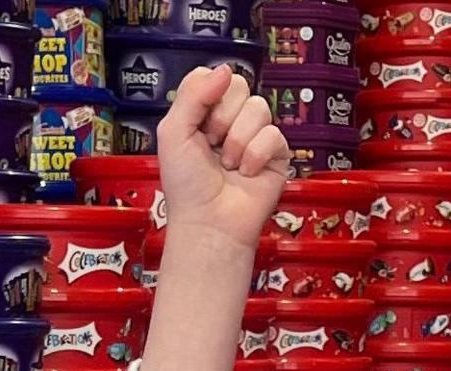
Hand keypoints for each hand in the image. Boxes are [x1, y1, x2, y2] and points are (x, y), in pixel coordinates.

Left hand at [154, 63, 286, 257]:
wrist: (209, 222)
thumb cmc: (186, 186)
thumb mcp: (173, 132)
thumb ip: (193, 94)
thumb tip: (225, 69)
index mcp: (205, 113)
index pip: (215, 77)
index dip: (208, 95)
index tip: (197, 124)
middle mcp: (231, 121)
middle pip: (239, 86)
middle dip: (222, 118)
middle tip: (212, 145)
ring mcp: (255, 136)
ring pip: (258, 108)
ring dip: (237, 140)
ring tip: (228, 164)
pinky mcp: (277, 154)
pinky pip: (274, 134)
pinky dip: (256, 155)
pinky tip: (247, 173)